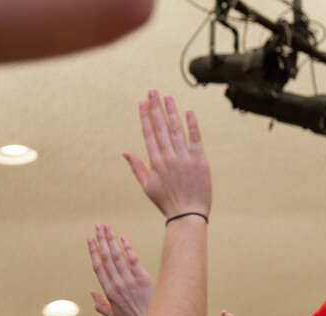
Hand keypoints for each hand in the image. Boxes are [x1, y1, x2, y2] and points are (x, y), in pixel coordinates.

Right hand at [87, 223, 153, 315]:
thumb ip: (101, 305)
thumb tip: (91, 292)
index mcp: (109, 291)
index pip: (98, 267)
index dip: (93, 251)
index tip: (90, 239)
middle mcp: (117, 284)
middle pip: (106, 257)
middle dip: (101, 240)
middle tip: (98, 225)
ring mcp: (130, 281)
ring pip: (118, 256)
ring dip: (112, 239)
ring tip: (107, 226)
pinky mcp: (143, 279)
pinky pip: (133, 260)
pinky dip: (127, 247)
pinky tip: (123, 237)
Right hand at [123, 90, 210, 219]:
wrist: (188, 215)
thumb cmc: (167, 202)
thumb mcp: (147, 186)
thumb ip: (136, 167)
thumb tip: (124, 152)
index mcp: (155, 162)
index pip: (148, 134)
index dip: (145, 117)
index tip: (142, 102)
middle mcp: (168, 158)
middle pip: (160, 128)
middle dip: (155, 108)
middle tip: (152, 91)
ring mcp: (184, 158)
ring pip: (176, 130)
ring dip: (171, 111)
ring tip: (167, 96)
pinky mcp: (200, 161)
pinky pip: (195, 140)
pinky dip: (192, 125)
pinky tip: (188, 112)